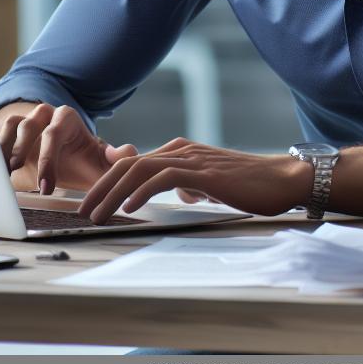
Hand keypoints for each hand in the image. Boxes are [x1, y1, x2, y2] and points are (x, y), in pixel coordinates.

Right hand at [0, 103, 136, 193]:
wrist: (62, 156)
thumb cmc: (80, 158)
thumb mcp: (98, 161)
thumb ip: (114, 159)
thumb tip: (130, 153)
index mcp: (66, 118)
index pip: (54, 134)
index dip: (48, 160)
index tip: (46, 187)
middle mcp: (44, 114)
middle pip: (30, 125)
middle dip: (23, 150)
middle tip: (18, 172)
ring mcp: (25, 120)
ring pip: (11, 125)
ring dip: (4, 147)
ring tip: (2, 171)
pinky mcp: (9, 130)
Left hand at [76, 137, 313, 223]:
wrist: (281, 178)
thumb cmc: (249, 184)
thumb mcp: (210, 182)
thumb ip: (190, 182)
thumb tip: (179, 192)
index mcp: (178, 152)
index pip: (132, 164)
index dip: (106, 182)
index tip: (89, 203)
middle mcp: (180, 150)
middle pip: (128, 164)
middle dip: (100, 187)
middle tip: (81, 211)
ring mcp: (191, 159)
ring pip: (140, 169)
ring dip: (114, 192)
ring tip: (97, 213)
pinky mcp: (203, 172)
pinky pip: (164, 177)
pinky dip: (143, 191)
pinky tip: (131, 207)